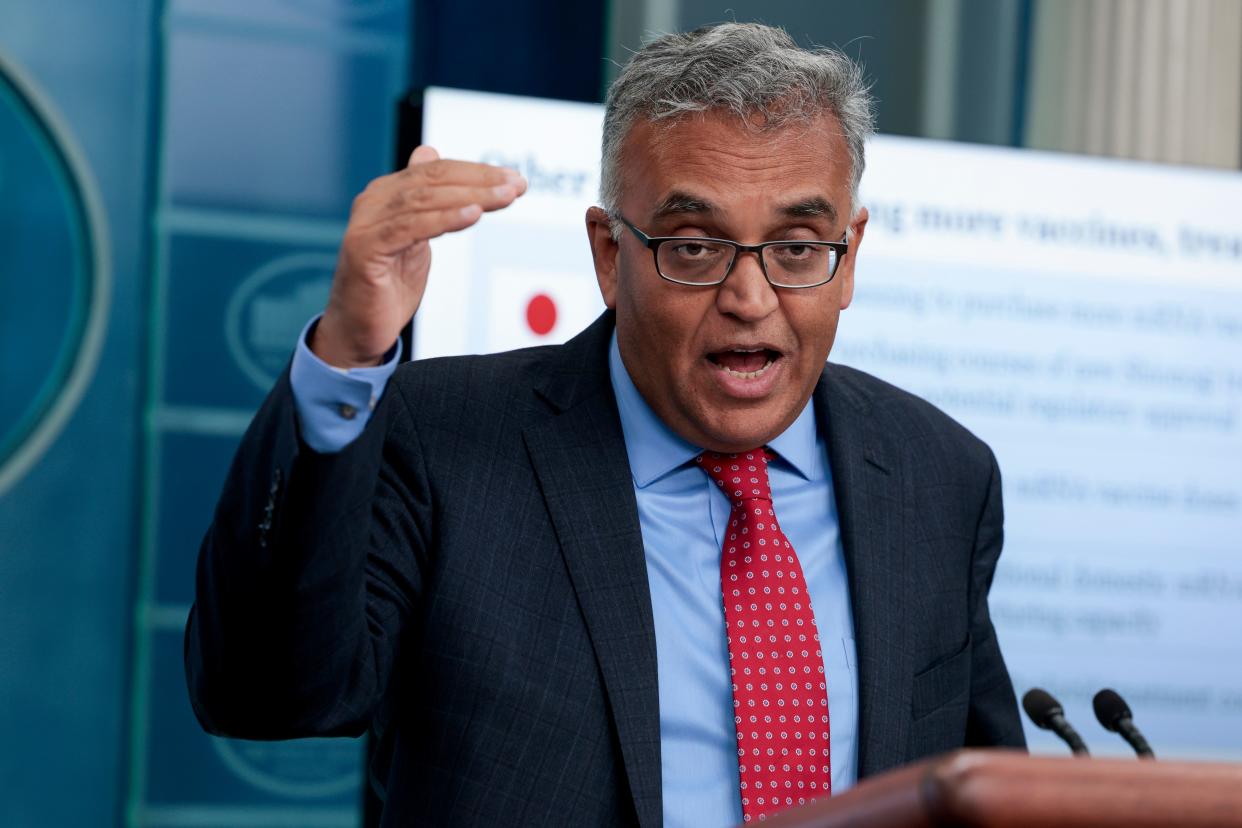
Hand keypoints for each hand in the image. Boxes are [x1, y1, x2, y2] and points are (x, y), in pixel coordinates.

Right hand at [312, 145, 526, 366]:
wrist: (359, 329)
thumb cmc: (387, 285)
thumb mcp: (415, 236)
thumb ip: (425, 201)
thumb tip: (429, 153)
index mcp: (387, 194)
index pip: (436, 171)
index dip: (477, 172)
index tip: (514, 179)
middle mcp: (374, 201)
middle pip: (433, 180)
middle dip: (480, 181)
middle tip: (516, 185)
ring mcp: (367, 224)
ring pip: (425, 200)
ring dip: (470, 196)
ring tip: (504, 197)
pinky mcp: (366, 249)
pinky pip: (411, 228)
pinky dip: (444, 219)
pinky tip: (472, 215)